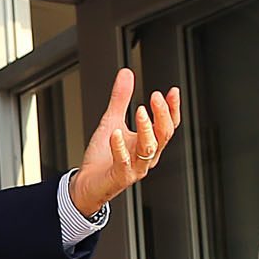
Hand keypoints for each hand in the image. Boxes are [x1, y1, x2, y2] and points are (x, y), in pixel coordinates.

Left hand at [69, 69, 181, 216]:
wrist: (86, 184)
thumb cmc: (102, 157)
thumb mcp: (111, 121)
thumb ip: (120, 99)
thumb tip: (127, 74)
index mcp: (149, 143)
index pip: (169, 124)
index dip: (172, 108)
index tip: (171, 91)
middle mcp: (147, 156)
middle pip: (164, 134)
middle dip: (162, 114)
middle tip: (155, 96)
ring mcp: (136, 167)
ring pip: (149, 148)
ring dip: (146, 128)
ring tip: (140, 110)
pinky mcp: (120, 176)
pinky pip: (124, 162)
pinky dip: (120, 147)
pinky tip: (115, 133)